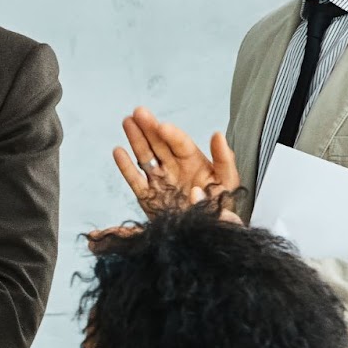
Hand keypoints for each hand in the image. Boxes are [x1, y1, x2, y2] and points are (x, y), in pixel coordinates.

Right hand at [112, 107, 241, 219]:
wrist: (205, 234)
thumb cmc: (219, 208)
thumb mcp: (229, 182)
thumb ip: (225, 160)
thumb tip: (217, 135)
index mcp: (194, 162)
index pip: (180, 144)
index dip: (171, 134)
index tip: (162, 126)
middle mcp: (175, 168)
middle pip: (159, 144)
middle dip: (148, 127)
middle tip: (138, 112)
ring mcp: (160, 181)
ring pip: (145, 157)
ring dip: (135, 139)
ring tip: (127, 121)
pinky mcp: (148, 197)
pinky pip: (135, 180)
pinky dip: (125, 166)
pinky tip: (118, 151)